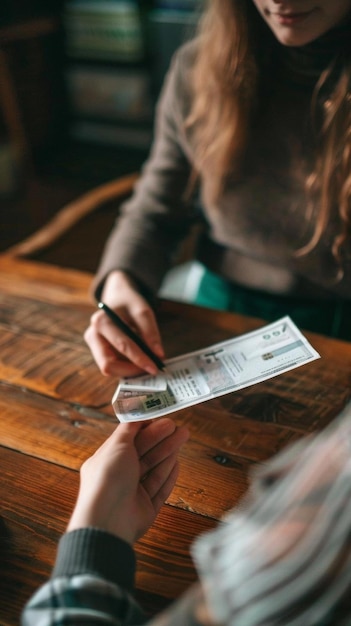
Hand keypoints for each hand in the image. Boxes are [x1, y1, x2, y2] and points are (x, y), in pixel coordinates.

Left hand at [67, 418, 188, 543]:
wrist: (109, 521)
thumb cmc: (108, 479)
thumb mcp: (116, 445)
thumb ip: (128, 429)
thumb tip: (137, 415)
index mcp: (108, 460)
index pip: (130, 440)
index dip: (147, 429)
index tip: (163, 420)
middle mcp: (120, 476)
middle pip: (145, 453)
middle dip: (162, 439)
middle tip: (179, 428)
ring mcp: (133, 493)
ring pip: (154, 469)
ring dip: (168, 453)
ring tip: (182, 439)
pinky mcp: (146, 508)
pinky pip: (160, 489)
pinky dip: (168, 475)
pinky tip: (177, 463)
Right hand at [84, 270, 164, 376]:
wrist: (117, 299)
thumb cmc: (129, 304)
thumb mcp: (143, 311)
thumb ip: (151, 333)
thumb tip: (158, 355)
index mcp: (102, 321)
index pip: (122, 346)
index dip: (139, 359)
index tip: (155, 368)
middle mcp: (92, 335)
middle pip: (108, 365)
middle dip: (131, 371)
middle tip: (150, 369)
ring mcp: (93, 346)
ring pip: (110, 369)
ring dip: (129, 370)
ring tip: (146, 362)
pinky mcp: (97, 352)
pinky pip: (113, 366)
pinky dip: (127, 366)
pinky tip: (137, 359)